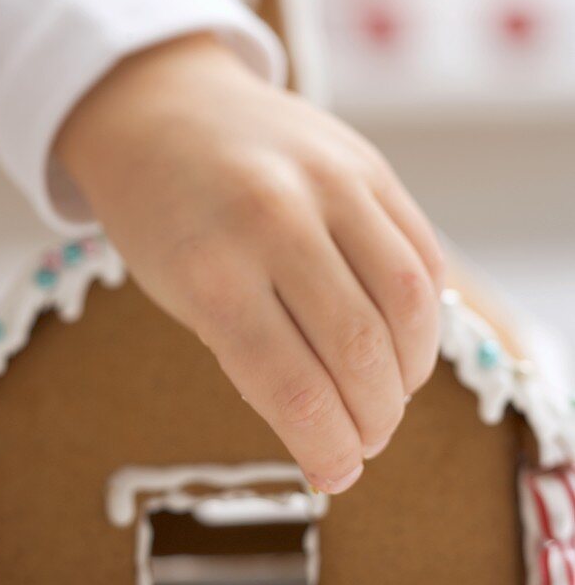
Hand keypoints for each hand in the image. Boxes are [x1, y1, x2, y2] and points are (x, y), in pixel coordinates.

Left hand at [55, 34, 444, 493]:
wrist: (160, 107)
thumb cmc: (161, 218)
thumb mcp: (179, 296)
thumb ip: (253, 358)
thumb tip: (325, 436)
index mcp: (211, 271)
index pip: (293, 390)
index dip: (327, 450)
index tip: (335, 477)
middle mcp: (276, 221)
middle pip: (361, 352)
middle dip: (374, 420)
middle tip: (366, 442)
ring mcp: (331, 183)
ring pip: (411, 303)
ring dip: (410, 372)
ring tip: (389, 397)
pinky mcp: (369, 164)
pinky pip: (423, 253)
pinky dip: (423, 313)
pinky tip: (402, 339)